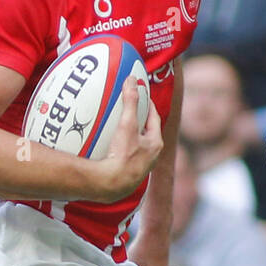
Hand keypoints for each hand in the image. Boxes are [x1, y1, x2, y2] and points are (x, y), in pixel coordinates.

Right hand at [93, 81, 162, 203]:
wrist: (113, 185)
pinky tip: (109, 151)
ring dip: (131, 139)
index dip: (148, 106)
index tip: (142, 97)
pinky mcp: (128, 178)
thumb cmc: (123, 155)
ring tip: (119, 131)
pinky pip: (126, 160)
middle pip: (147, 134)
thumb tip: (131, 79)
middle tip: (130, 112)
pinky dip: (121, 153)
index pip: (154, 119)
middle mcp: (151, 158)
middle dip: (140, 123)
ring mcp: (140, 169)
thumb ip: (130, 102)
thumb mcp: (127, 124)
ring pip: (138, 149)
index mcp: (155, 144)